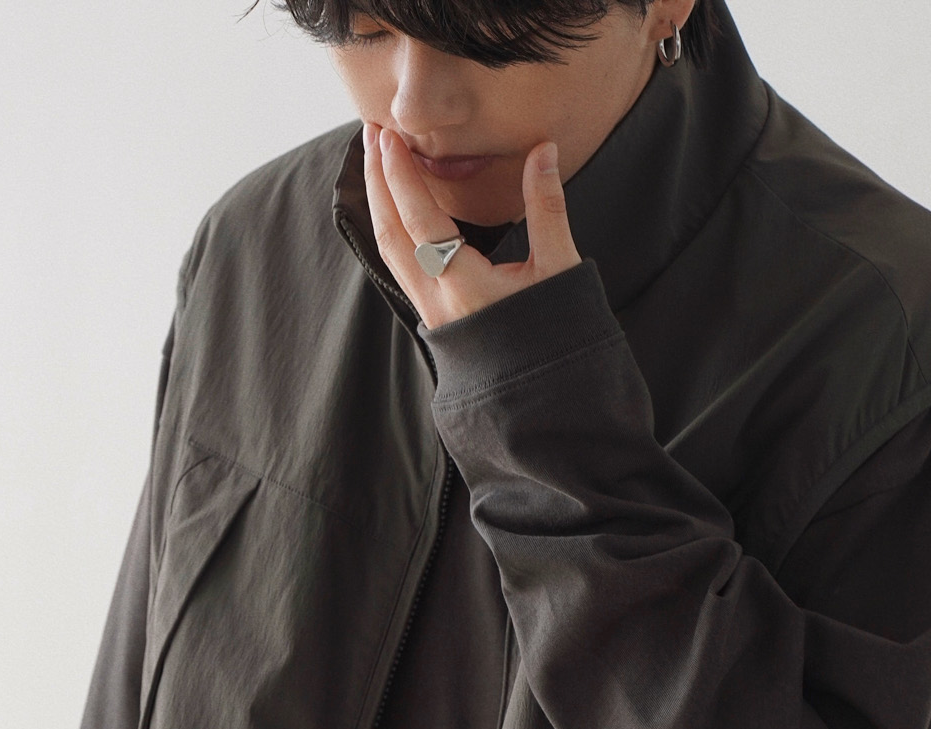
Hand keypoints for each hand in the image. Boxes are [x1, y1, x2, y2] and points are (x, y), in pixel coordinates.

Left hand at [362, 122, 580, 327]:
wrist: (544, 393)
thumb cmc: (555, 334)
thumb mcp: (558, 270)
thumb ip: (547, 208)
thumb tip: (544, 151)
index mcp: (465, 287)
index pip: (420, 221)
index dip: (401, 176)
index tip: (389, 137)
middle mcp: (437, 301)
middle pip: (390, 232)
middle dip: (377, 180)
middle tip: (372, 134)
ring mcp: (431, 312)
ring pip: (390, 251)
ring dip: (379, 203)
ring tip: (376, 162)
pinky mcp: (433, 317)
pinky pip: (400, 265)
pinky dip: (391, 228)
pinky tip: (393, 208)